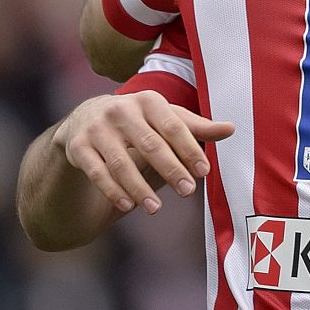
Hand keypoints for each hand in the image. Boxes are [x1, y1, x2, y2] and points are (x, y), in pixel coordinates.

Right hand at [55, 91, 234, 214]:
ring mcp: (97, 128)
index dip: (189, 149)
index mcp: (148, 101)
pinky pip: (97, 172)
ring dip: (139, 188)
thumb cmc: (139, 121)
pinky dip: (113, 190)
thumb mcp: (165, 119)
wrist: (85, 118)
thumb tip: (231, 129)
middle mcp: (120, 110)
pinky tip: (128, 205)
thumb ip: (196, 127)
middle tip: (188, 191)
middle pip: (149, 144)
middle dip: (170, 169)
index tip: (204, 171)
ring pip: (120, 162)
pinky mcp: (77, 146)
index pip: (173, 126)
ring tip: (156, 208)